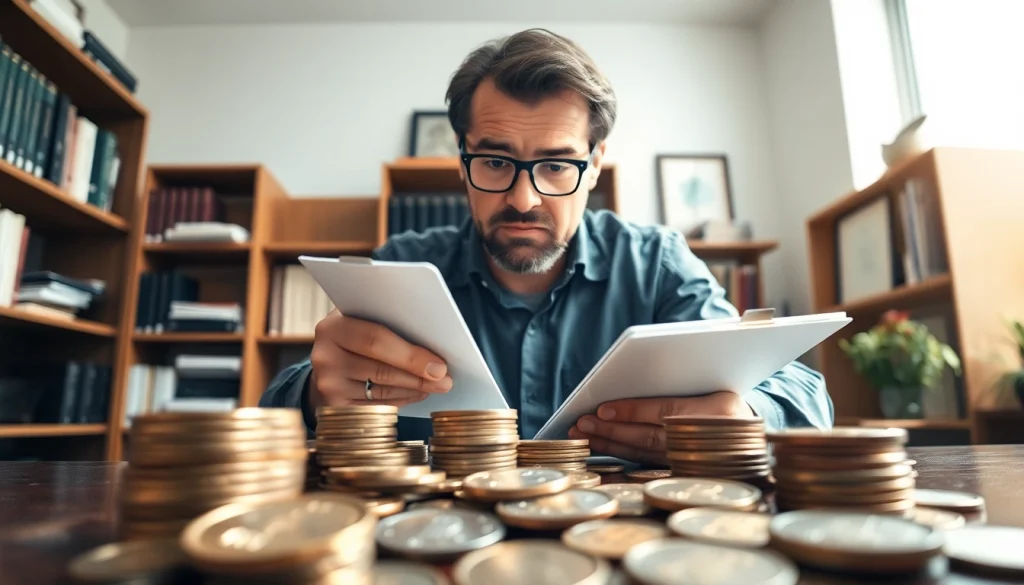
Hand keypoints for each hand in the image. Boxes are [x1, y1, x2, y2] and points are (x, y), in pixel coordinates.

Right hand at [308, 310, 452, 410]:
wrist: (326, 358)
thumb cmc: (356, 333)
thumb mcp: (364, 319)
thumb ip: (390, 325)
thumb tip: (434, 345)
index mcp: (332, 327)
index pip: (375, 340)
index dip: (411, 356)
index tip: (440, 366)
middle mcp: (324, 356)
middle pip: (381, 370)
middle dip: (418, 377)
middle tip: (445, 381)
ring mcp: (327, 385)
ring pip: (381, 390)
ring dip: (414, 389)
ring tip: (436, 386)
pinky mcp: (334, 407)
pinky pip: (376, 406)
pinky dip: (401, 400)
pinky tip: (417, 393)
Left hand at [568, 391, 753, 465]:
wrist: (757, 440)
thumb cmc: (728, 403)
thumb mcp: (716, 388)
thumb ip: (682, 384)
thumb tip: (640, 370)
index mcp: (716, 414)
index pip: (666, 412)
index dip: (633, 411)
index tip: (602, 408)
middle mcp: (706, 443)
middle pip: (649, 437)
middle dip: (612, 432)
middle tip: (581, 424)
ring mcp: (694, 463)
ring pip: (645, 454)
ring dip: (610, 445)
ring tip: (583, 434)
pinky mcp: (682, 473)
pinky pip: (646, 463)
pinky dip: (621, 456)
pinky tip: (600, 448)